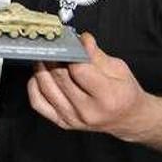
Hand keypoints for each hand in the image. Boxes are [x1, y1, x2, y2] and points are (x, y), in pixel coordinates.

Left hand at [26, 33, 156, 139]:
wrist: (127, 118)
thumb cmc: (125, 93)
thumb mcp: (119, 69)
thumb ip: (96, 55)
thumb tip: (81, 39)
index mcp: (108, 97)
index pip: (79, 70)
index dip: (72, 52)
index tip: (71, 42)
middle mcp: (88, 111)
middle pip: (60, 77)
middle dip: (55, 57)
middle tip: (54, 45)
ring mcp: (73, 119)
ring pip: (45, 88)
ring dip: (41, 68)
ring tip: (46, 56)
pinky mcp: (62, 122)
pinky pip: (38, 102)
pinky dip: (34, 85)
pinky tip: (40, 75)